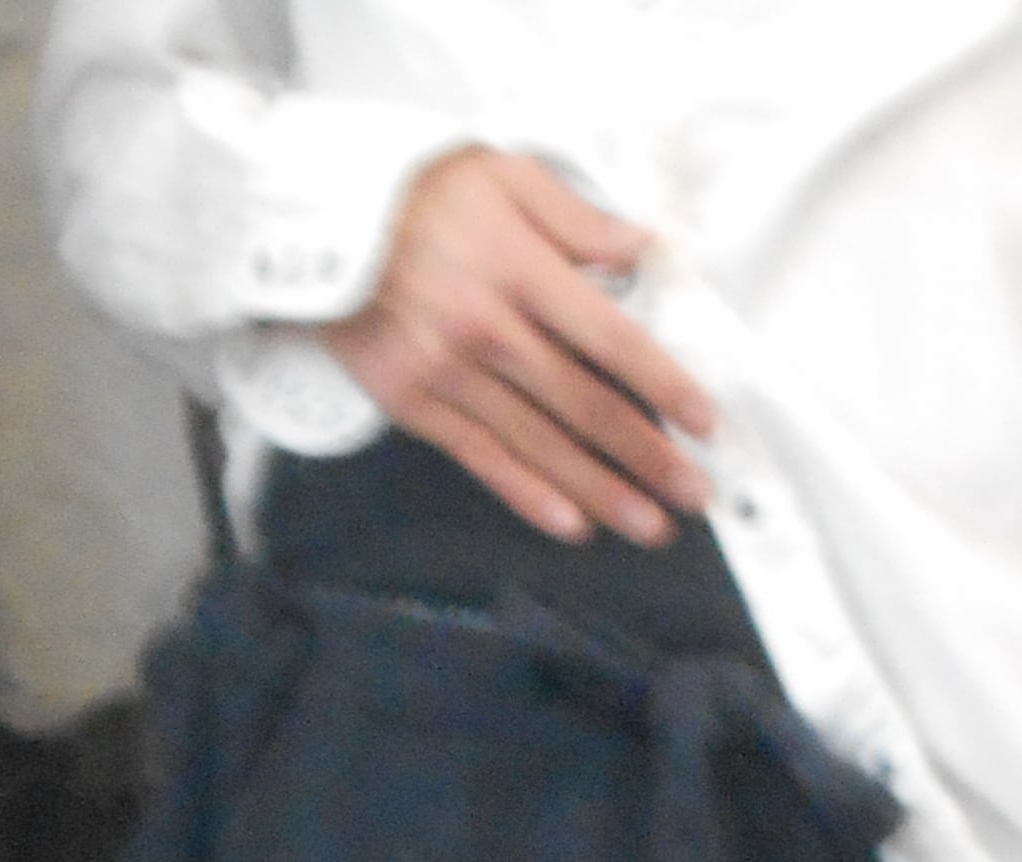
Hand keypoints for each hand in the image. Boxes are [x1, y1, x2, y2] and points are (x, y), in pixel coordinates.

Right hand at [322, 148, 718, 546]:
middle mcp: (488, 331)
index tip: (704, 421)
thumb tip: (642, 248)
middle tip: (694, 494)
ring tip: (650, 527)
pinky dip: (529, 495)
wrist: (317, 218)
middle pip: (584, 405)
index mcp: (520, 271)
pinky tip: (573, 524)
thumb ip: (576, 217)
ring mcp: (449, 375)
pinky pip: (481, 459)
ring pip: (540, 445)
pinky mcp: (414, 403)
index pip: (611, 339)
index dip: (663, 385)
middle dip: (647, 457)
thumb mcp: (504, 174)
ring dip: (601, 492)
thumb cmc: (418, 190)